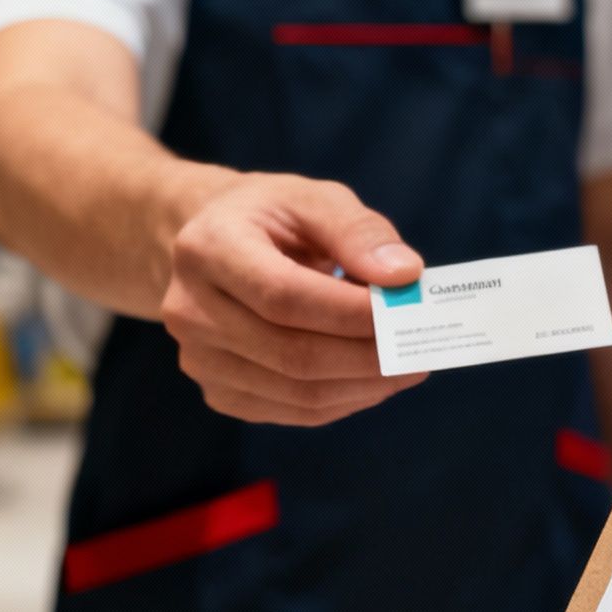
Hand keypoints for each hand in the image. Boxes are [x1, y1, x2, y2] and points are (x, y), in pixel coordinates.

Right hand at [159, 174, 428, 425]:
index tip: (408, 312)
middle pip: (291, 354)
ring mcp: (199, 359)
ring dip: (365, 386)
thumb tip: (404, 275)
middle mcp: (190, 311)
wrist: (211, 247)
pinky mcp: (218, 392)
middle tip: (422, 348)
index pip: (283, 296)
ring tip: (410, 365)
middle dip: (368, 356)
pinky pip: (292, 412)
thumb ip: (358, 230)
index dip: (350, 313)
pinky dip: (344, 401)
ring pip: (296, 393)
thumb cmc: (271, 218)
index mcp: (208, 249)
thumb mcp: (313, 199)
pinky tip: (375, 380)